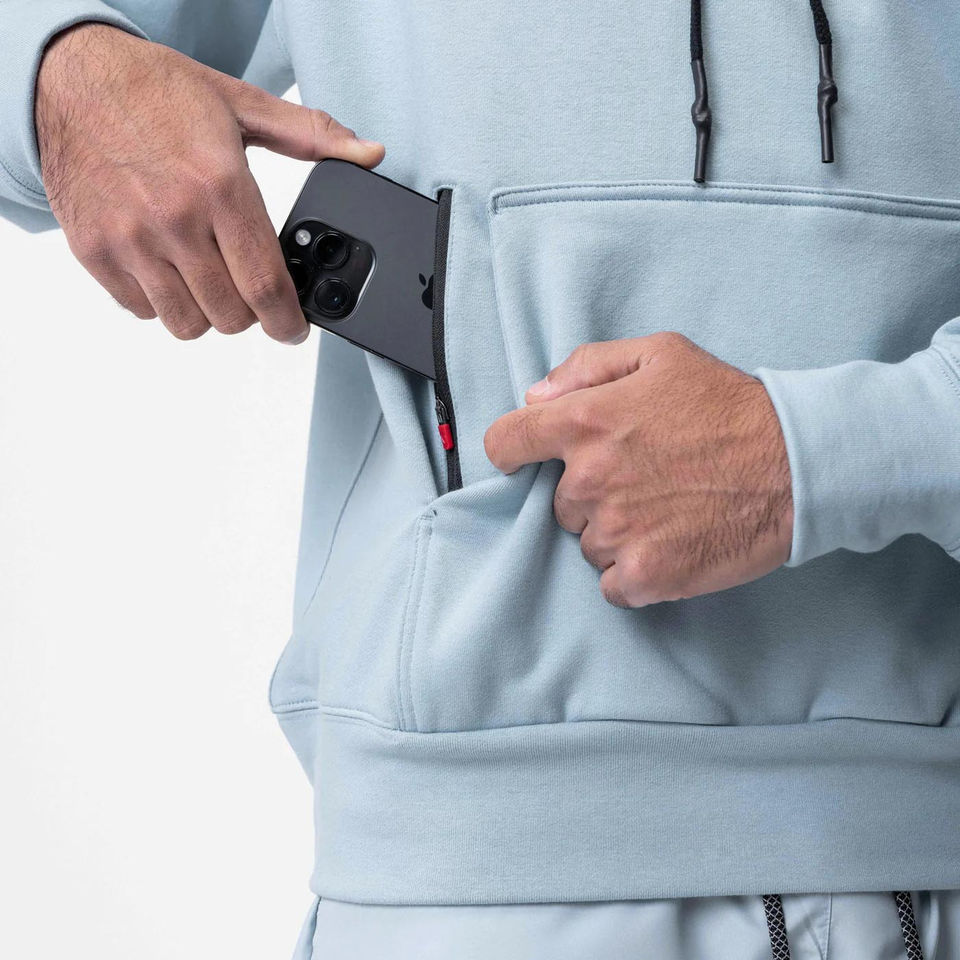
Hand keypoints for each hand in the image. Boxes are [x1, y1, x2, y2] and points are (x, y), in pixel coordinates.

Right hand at [35, 23, 384, 342]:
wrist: (67, 77)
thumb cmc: (155, 91)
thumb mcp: (240, 104)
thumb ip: (310, 136)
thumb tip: (369, 153)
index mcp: (220, 185)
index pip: (266, 286)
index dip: (288, 322)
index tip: (294, 329)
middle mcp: (174, 219)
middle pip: (231, 316)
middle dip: (251, 312)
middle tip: (250, 289)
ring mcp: (130, 239)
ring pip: (188, 323)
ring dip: (207, 312)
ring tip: (210, 279)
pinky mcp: (95, 251)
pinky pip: (142, 310)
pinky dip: (161, 302)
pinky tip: (169, 270)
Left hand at [484, 333, 792, 606]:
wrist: (797, 465)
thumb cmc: (730, 405)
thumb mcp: (661, 355)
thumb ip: (587, 367)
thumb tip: (535, 397)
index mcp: (585, 422)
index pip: (505, 444)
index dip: (515, 449)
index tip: (530, 457)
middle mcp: (589, 479)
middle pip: (558, 502)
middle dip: (590, 493)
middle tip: (645, 478)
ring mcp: (615, 532)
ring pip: (587, 543)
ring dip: (616, 533)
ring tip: (667, 509)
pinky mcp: (644, 575)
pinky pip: (611, 583)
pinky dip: (634, 572)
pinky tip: (670, 545)